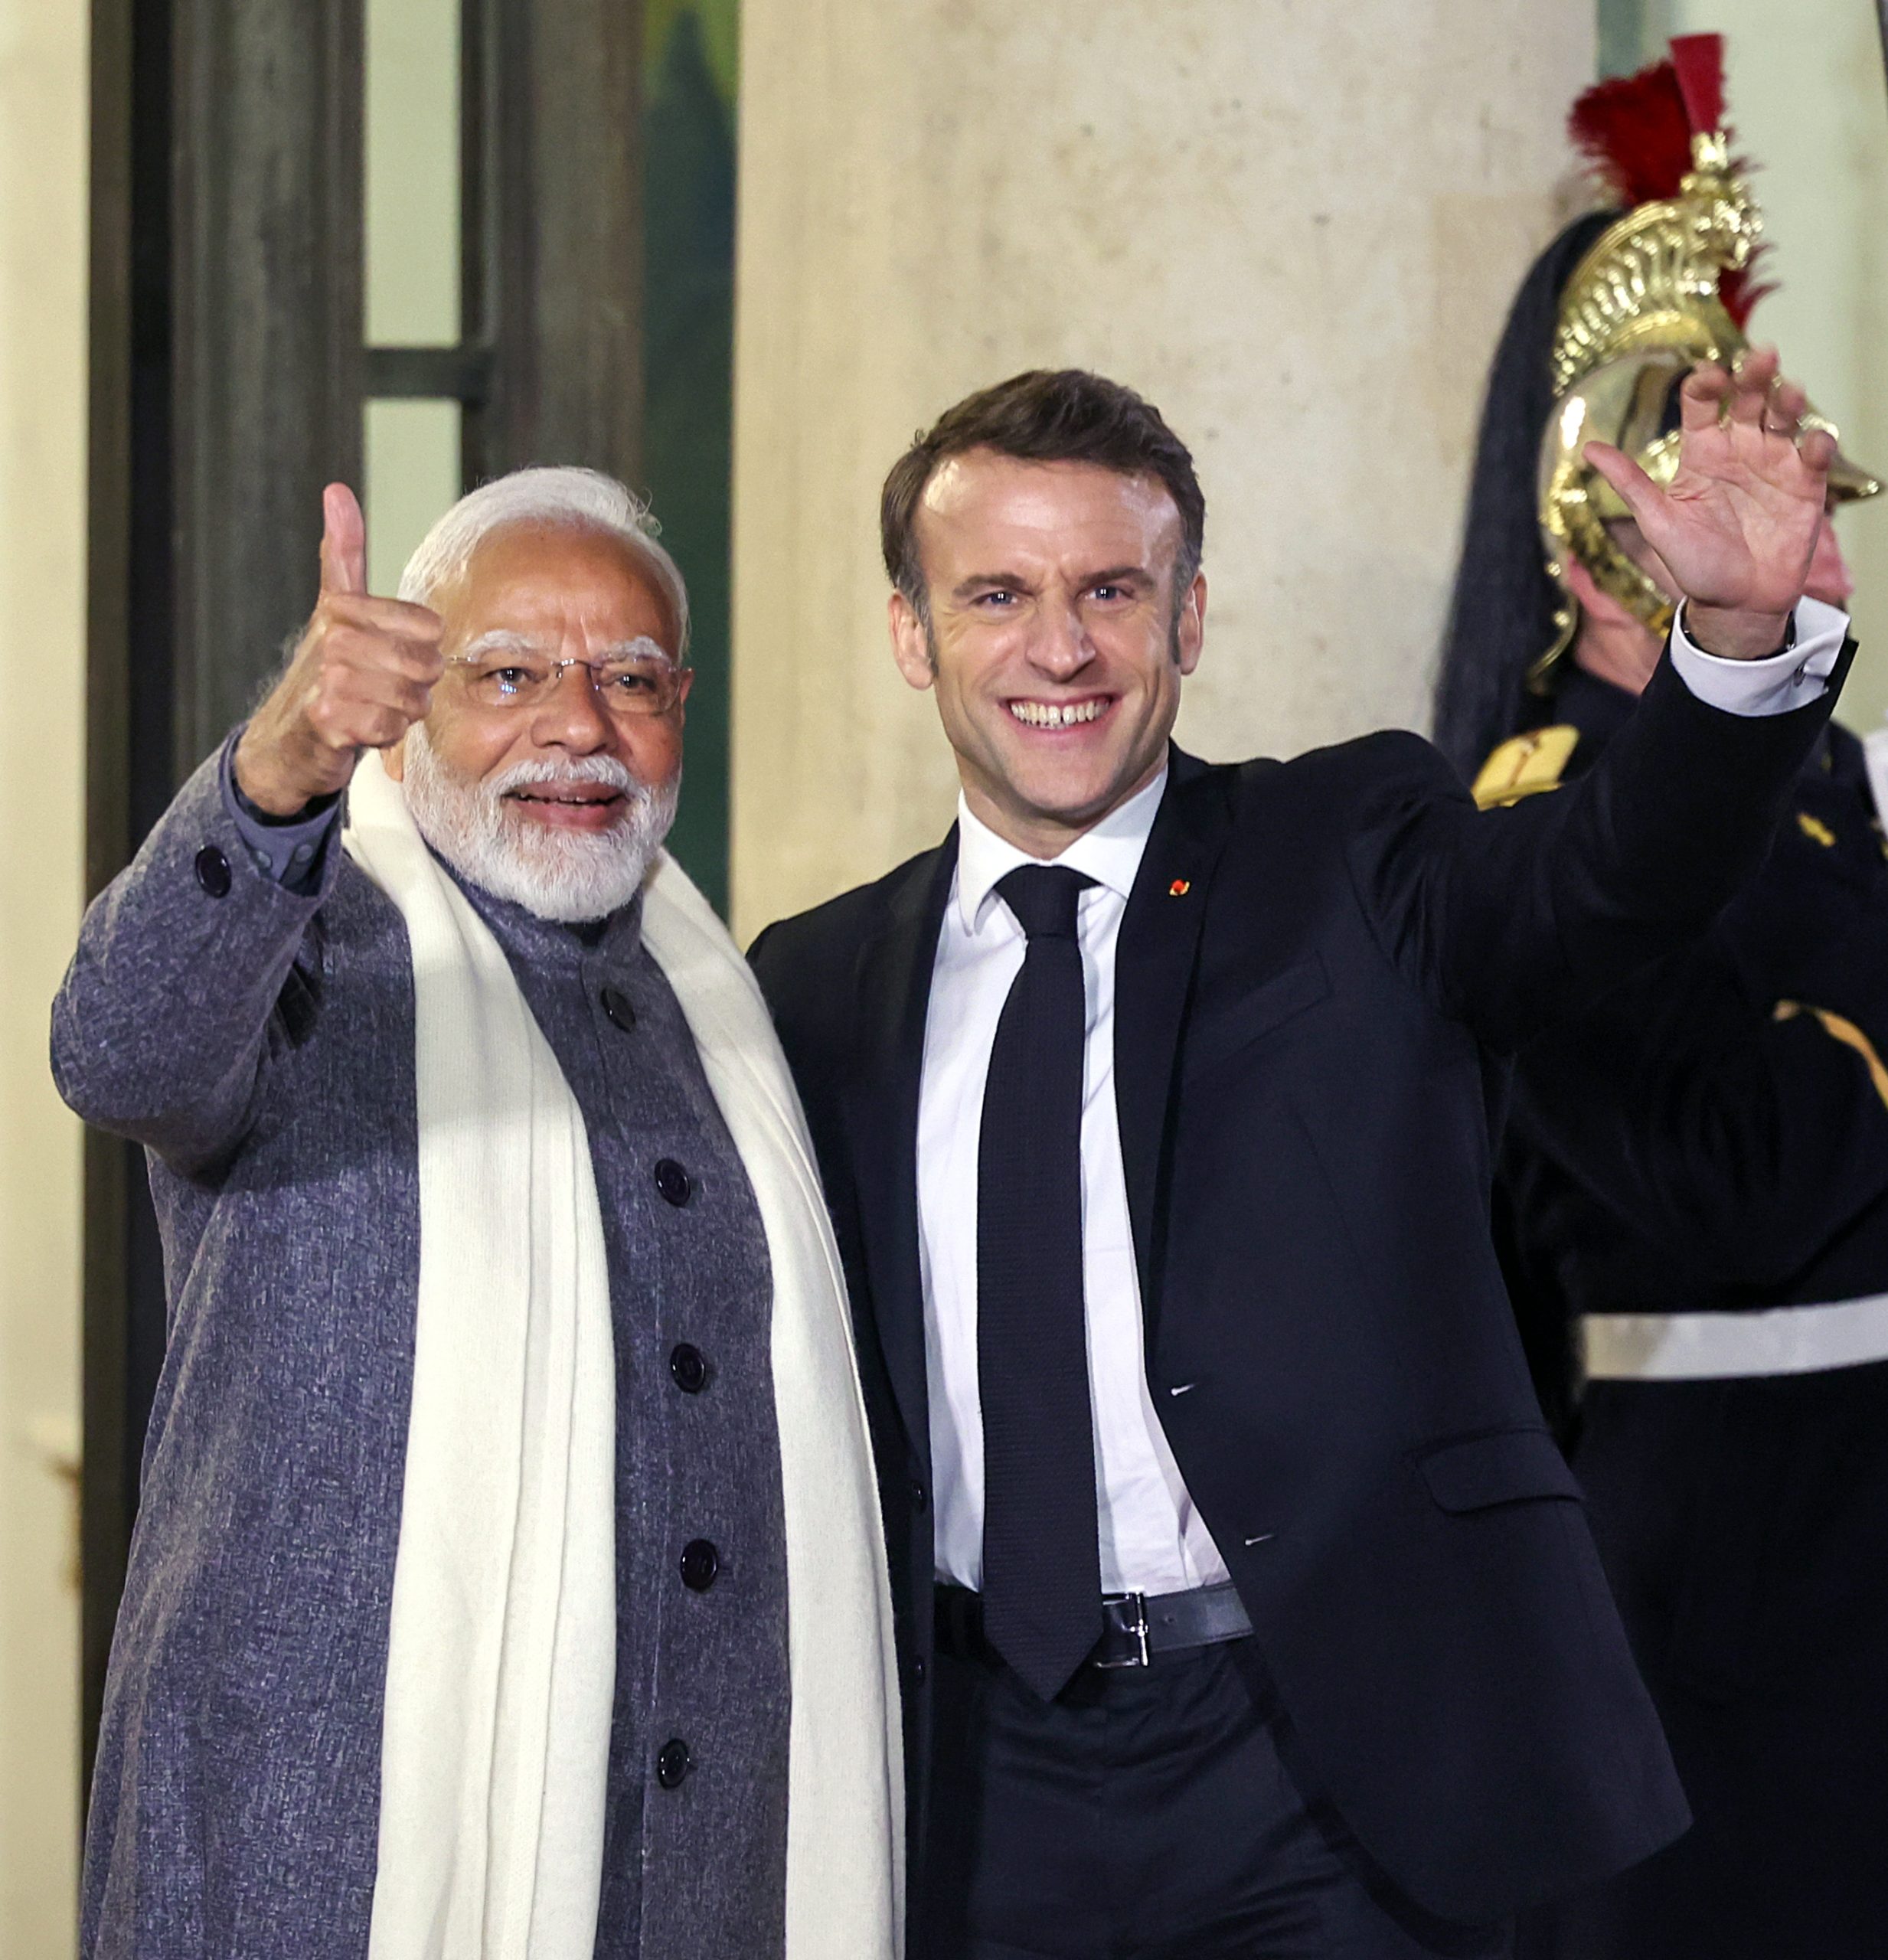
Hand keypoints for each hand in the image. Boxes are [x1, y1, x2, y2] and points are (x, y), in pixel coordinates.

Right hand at [233, 485, 444, 813]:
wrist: (288, 736)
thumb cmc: (326, 668)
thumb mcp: (335, 605)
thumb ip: (343, 551)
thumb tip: (336, 489)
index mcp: (343, 608)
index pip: (430, 628)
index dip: (421, 647)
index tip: (388, 650)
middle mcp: (334, 639)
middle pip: (427, 666)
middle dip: (415, 684)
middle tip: (383, 686)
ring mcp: (330, 681)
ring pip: (413, 700)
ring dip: (401, 711)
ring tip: (371, 706)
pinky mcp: (329, 722)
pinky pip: (393, 729)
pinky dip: (385, 736)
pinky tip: (361, 728)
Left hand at [1585, 346, 1836, 660]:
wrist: (1735, 604)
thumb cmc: (1693, 564)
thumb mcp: (1657, 522)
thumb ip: (1629, 484)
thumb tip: (1589, 449)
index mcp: (1702, 453)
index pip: (1703, 404)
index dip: (1706, 384)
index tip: (1708, 375)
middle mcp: (1740, 450)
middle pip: (1748, 400)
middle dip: (1754, 376)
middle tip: (1761, 357)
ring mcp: (1774, 465)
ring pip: (1784, 418)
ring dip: (1789, 400)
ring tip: (1789, 391)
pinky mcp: (1805, 486)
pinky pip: (1814, 456)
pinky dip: (1818, 444)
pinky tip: (1814, 441)